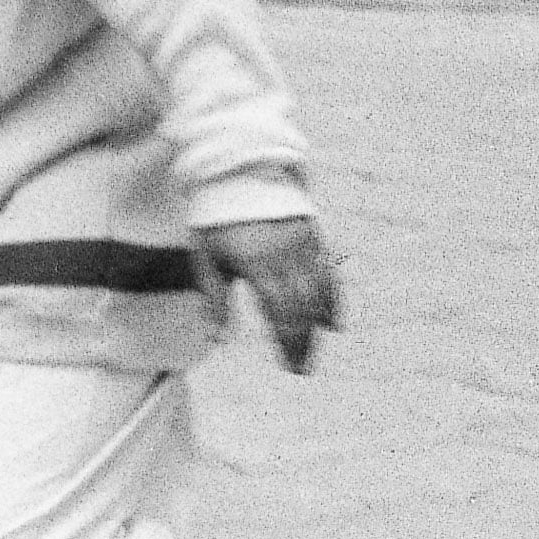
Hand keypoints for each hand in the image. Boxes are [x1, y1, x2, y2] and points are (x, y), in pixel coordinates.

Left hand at [188, 215, 339, 374]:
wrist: (235, 171)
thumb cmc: (214, 218)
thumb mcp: (205, 256)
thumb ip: (213, 298)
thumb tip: (218, 339)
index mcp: (254, 260)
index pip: (279, 310)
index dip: (288, 340)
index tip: (291, 366)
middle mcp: (283, 252)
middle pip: (302, 305)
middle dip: (304, 339)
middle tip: (303, 367)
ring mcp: (301, 242)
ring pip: (319, 290)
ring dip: (319, 323)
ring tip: (314, 347)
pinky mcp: (312, 233)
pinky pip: (327, 271)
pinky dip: (332, 298)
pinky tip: (332, 321)